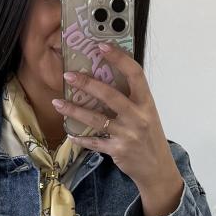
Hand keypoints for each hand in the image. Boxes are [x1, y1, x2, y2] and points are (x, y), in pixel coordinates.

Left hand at [53, 44, 180, 204]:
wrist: (158, 169)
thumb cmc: (150, 137)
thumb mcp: (147, 114)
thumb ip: (131, 99)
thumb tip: (105, 79)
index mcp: (147, 102)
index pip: (135, 74)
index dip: (119, 58)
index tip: (102, 46)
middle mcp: (138, 116)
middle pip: (110, 95)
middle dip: (87, 84)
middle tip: (68, 75)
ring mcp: (127, 134)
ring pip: (96, 119)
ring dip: (74, 110)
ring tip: (57, 102)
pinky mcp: (118, 150)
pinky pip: (94, 142)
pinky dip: (81, 138)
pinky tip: (70, 133)